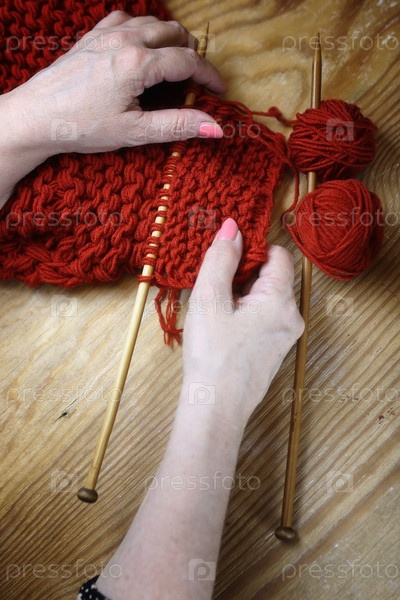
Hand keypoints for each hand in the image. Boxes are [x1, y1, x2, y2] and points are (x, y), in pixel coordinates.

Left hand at [5, 11, 225, 157]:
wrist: (35, 118)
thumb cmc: (81, 127)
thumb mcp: (134, 132)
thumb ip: (177, 126)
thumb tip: (216, 127)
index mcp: (138, 64)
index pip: (188, 61)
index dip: (209, 75)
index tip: (219, 91)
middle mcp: (124, 40)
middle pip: (174, 33)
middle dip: (192, 55)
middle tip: (196, 82)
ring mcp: (106, 34)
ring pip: (152, 23)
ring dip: (170, 40)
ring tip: (174, 67)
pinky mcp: (91, 36)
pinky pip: (126, 19)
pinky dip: (143, 30)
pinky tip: (142, 49)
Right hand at [182, 218, 303, 424]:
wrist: (215, 409)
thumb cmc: (212, 354)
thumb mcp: (210, 298)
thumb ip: (221, 258)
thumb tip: (233, 226)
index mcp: (281, 300)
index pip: (278, 254)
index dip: (251, 250)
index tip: (224, 259)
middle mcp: (292, 316)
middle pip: (272, 276)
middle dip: (243, 274)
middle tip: (213, 287)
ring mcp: (285, 335)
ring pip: (266, 297)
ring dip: (241, 294)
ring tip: (215, 309)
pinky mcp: (275, 350)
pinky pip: (264, 317)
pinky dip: (245, 312)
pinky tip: (222, 327)